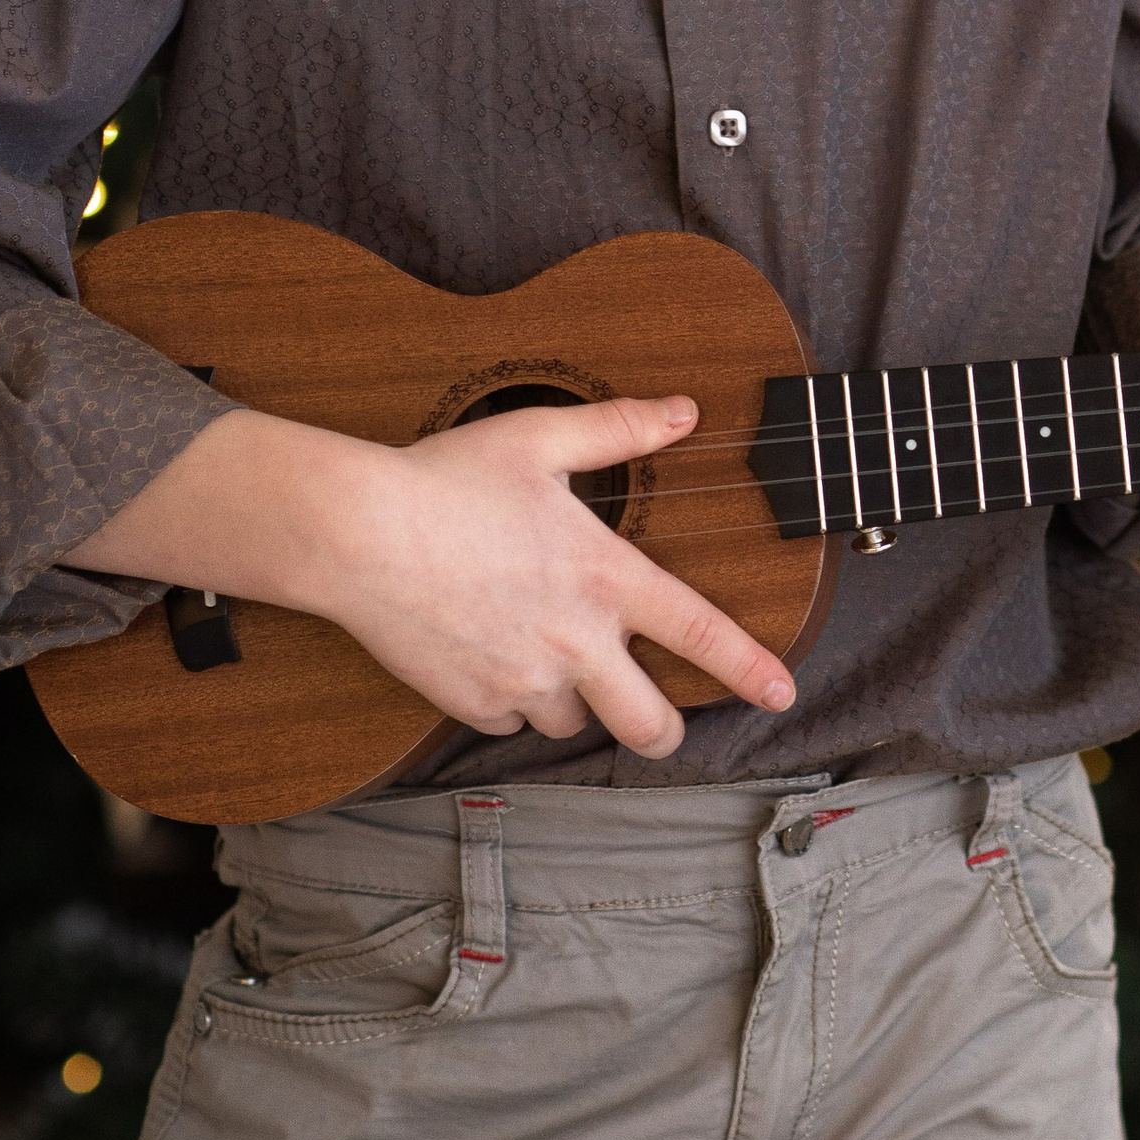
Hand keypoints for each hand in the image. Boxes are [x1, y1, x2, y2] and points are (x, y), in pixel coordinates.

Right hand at [73, 394, 795, 758]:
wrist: (356, 534)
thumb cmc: (447, 476)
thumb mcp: (540, 435)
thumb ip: (619, 427)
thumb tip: (684, 411)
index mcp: (604, 576)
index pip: (699, 632)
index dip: (751, 668)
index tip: (783, 694)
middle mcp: (573, 640)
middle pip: (649, 724)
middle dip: (665, 728)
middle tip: (660, 716)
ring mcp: (521, 679)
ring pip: (574, 723)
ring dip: (578, 702)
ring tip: (555, 656)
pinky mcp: (470, 702)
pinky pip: (510, 719)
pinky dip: (513, 700)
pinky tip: (495, 655)